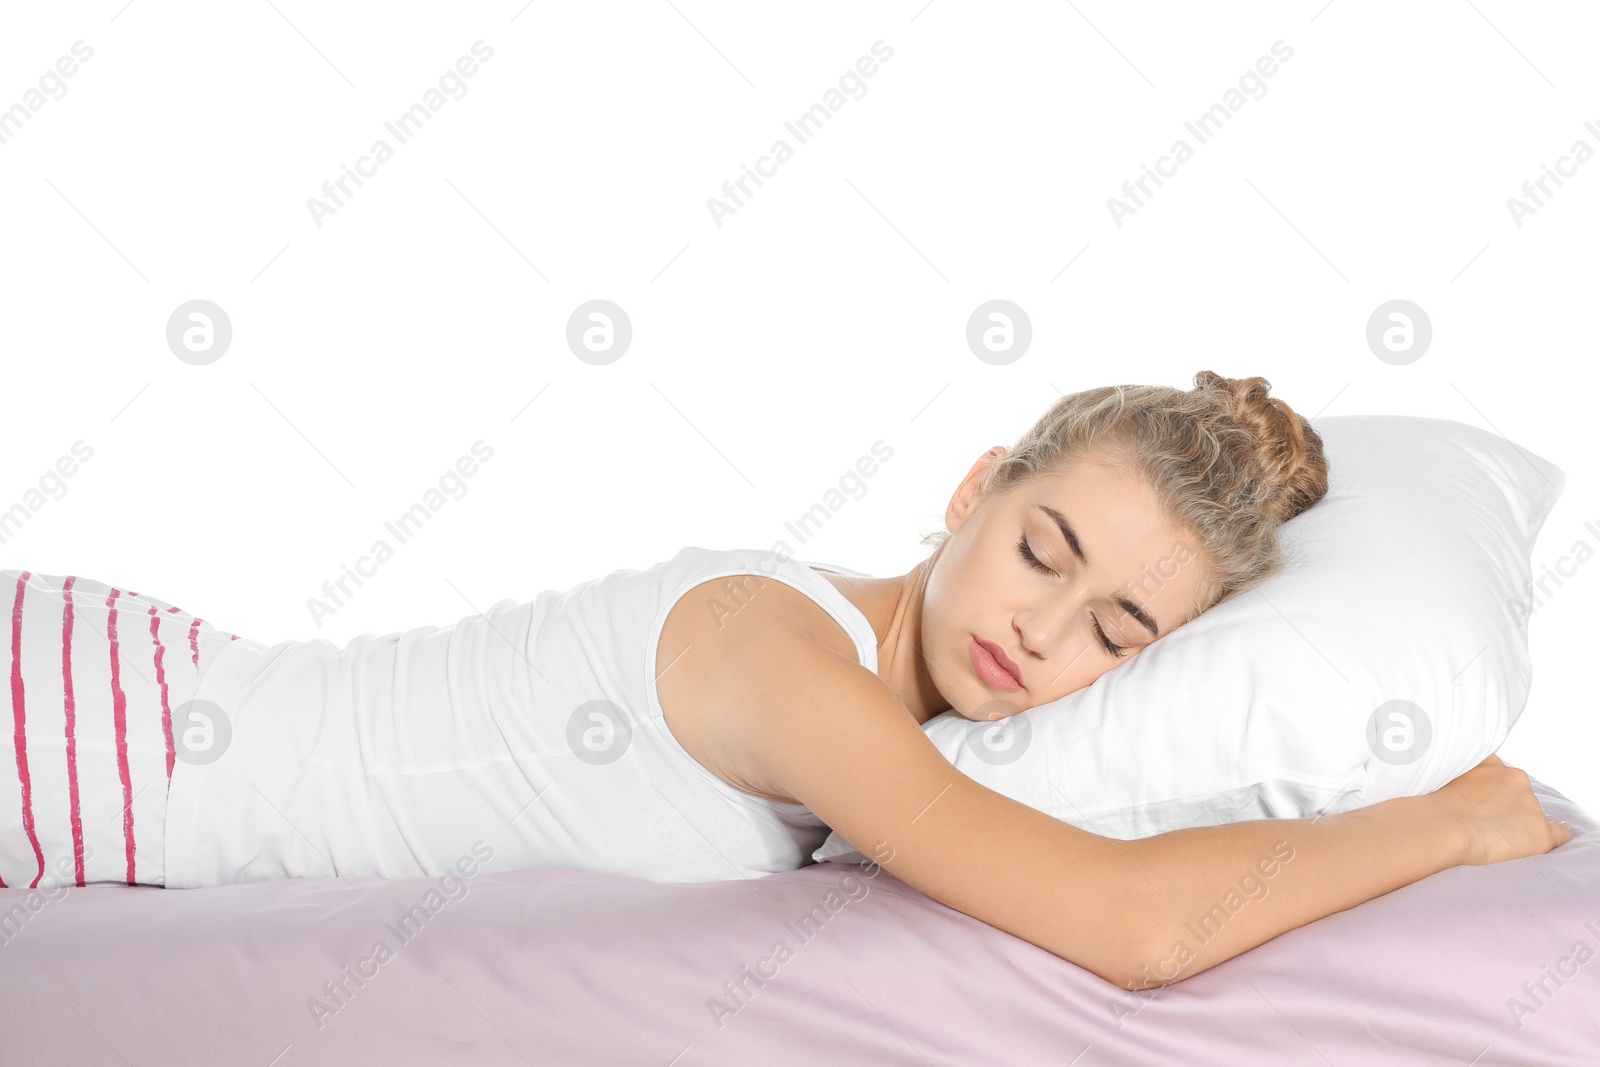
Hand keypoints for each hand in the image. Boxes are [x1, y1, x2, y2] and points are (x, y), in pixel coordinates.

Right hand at [1428, 753, 1572, 865]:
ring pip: (1534, 813)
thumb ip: (1460, 776)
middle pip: (1518, 792)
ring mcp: (1530, 806)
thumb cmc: (1434, 805)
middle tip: (1487, 820)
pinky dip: (1557, 834)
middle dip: (1508, 804)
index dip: (1493, 789)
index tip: (1482, 801)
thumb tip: (1461, 786)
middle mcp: (1516, 779)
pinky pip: (1559, 832)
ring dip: (1522, 821)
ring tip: (1501, 835)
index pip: (1499, 775)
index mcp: (1492, 763)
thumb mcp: (1443, 775)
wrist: (1443, 827)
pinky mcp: (1540, 833)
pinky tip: (1551, 836)